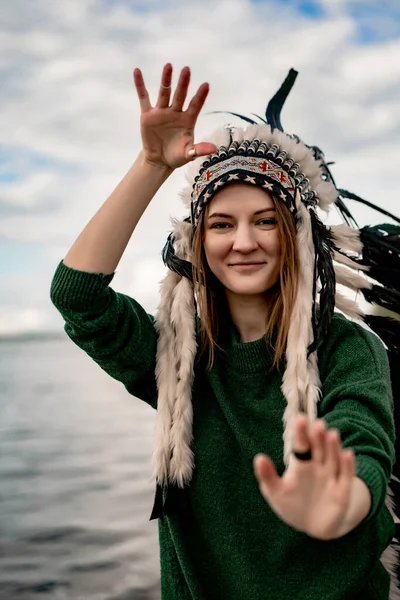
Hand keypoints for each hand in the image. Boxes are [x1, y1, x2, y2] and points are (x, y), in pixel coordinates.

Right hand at [133, 63, 217, 169]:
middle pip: (180, 95)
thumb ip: (199, 150)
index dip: (200, 96)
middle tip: (187, 70)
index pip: (195, 105)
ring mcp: (161, 112)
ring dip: (166, 80)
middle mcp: (175, 112)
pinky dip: (140, 85)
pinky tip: (137, 71)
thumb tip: (214, 149)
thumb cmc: (176, 156)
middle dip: (183, 83)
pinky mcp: (148, 114)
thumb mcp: (189, 154)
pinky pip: (144, 97)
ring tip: (169, 66)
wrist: (159, 160)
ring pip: (164, 93)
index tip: (206, 85)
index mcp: (187, 120)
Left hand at [254, 415, 356, 539]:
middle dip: (318, 436)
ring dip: (333, 447)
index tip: (299, 419)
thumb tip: (259, 457)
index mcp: (301, 462)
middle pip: (319, 448)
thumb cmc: (291, 504)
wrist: (312, 527)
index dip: (301, 433)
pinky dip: (347, 466)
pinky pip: (345, 476)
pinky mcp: (342, 491)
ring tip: (332, 434)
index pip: (302, 444)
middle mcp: (318, 465)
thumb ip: (267, 476)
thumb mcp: (275, 491)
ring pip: (333, 458)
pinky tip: (347, 454)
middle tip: (317, 424)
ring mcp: (331, 477)